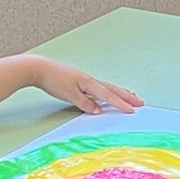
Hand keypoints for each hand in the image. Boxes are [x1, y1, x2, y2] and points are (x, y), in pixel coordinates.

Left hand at [27, 55, 143, 114]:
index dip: (121, 103)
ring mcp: (85, 80)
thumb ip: (84, 102)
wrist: (39, 68)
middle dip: (127, 96)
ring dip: (119, 92)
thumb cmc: (53, 79)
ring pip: (107, 87)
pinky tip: (107, 94)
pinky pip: (99, 88)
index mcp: (89, 83)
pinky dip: (108, 91)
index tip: (133, 110)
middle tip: (140, 101)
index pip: (108, 95)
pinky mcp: (79, 81)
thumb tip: (98, 110)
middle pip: (112, 89)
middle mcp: (90, 80)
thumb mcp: (68, 94)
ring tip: (130, 95)